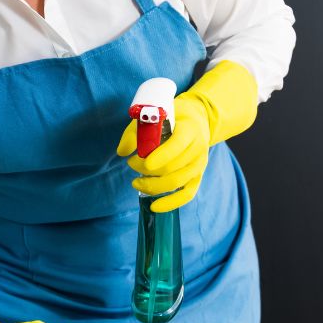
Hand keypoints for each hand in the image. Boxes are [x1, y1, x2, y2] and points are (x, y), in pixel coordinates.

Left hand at [115, 60, 259, 213]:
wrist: (197, 119)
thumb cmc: (172, 116)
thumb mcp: (155, 115)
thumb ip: (136, 131)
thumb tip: (122, 151)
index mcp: (190, 129)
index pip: (177, 146)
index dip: (159, 157)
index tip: (140, 161)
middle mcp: (198, 148)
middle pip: (173, 167)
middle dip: (147, 171)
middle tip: (131, 164)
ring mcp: (200, 165)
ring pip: (177, 182)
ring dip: (153, 186)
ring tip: (136, 182)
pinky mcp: (197, 176)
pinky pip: (187, 195)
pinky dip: (170, 203)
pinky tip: (154, 207)